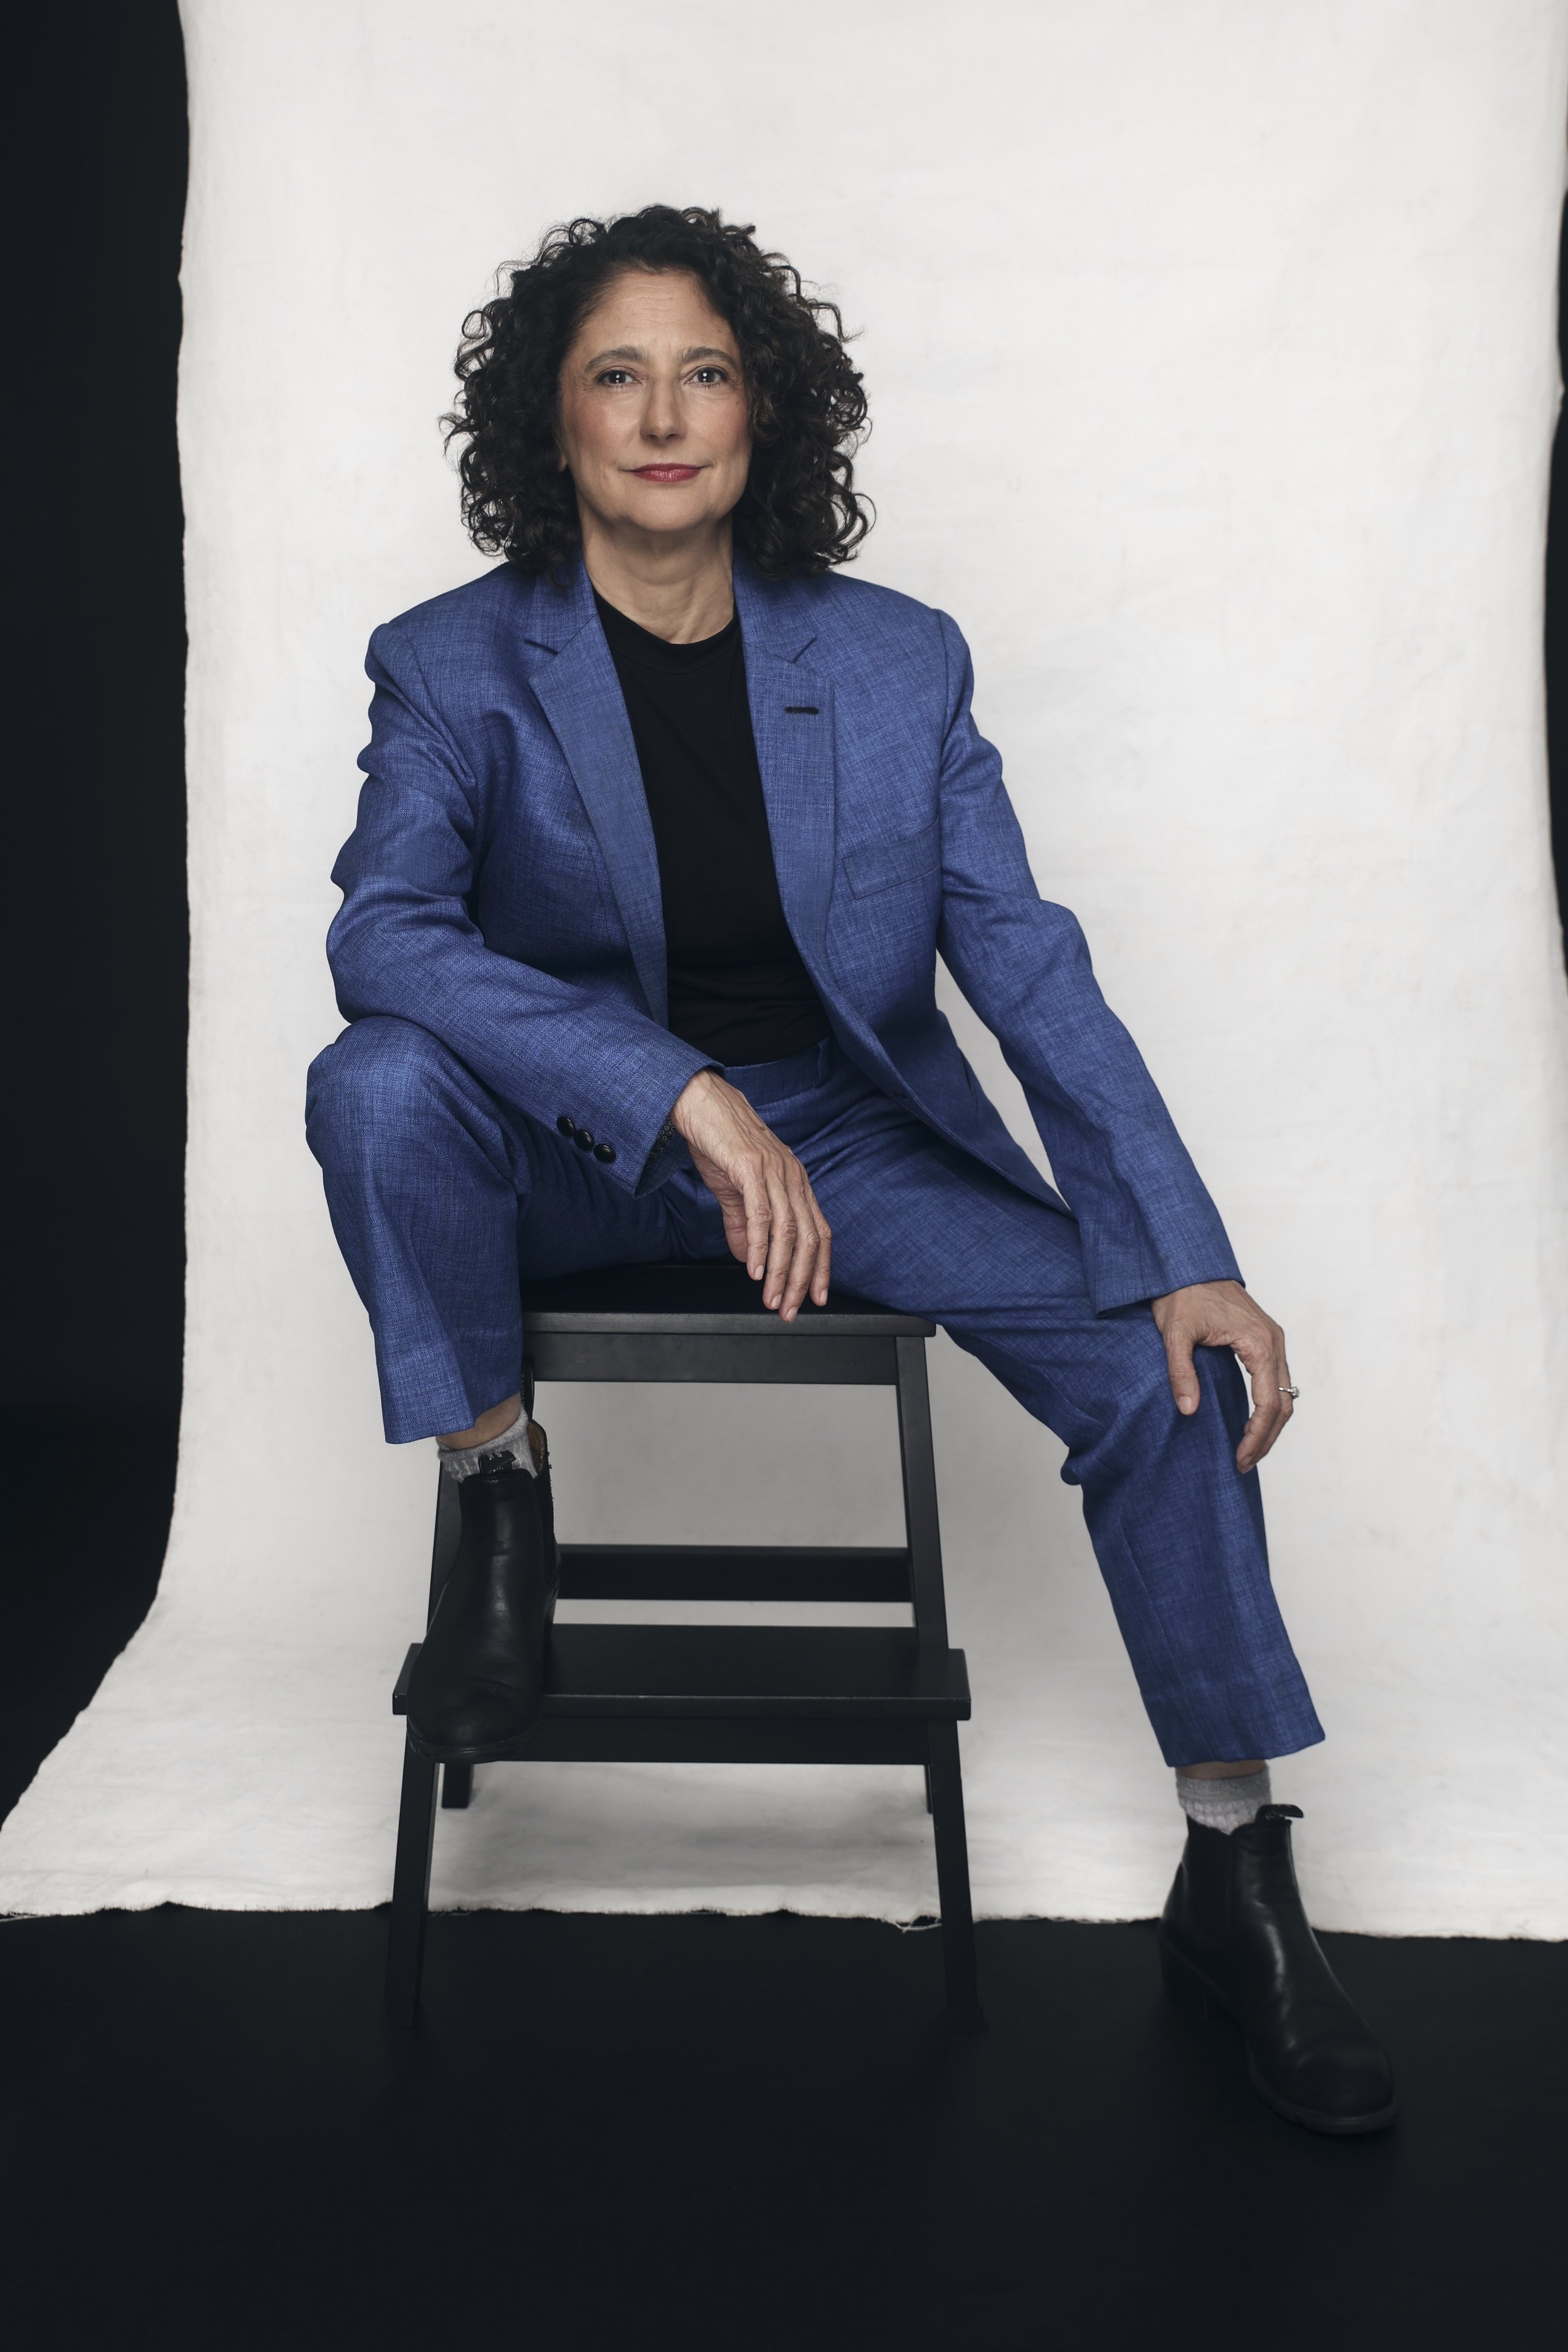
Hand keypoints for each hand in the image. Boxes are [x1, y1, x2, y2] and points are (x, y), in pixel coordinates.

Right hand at [669, 1070, 831, 1318]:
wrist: (700, 1102)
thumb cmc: (719, 1141)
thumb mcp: (735, 1189)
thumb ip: (743, 1225)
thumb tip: (747, 1258)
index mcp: (794, 1182)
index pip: (819, 1232)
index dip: (820, 1267)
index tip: (815, 1297)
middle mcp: (792, 1177)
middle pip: (809, 1238)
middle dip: (800, 1280)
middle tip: (789, 1309)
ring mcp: (774, 1172)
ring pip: (787, 1232)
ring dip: (780, 1271)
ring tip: (772, 1298)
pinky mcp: (751, 1168)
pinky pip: (761, 1215)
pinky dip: (759, 1246)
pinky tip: (754, 1269)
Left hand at [1150, 1279, 1293, 1473]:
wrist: (1187, 1264)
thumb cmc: (1181, 1294)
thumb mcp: (1174, 1334)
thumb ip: (1181, 1372)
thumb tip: (1188, 1409)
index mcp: (1259, 1343)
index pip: (1268, 1404)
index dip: (1256, 1437)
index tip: (1239, 1459)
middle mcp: (1274, 1342)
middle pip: (1284, 1404)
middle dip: (1266, 1439)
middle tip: (1243, 1464)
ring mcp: (1272, 1340)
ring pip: (1284, 1394)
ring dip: (1270, 1425)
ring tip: (1248, 1451)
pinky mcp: (1264, 1339)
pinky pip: (1276, 1380)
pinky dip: (1268, 1406)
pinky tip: (1250, 1423)